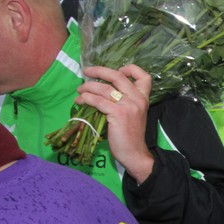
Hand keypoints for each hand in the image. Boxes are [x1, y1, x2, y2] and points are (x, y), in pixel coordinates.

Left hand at [77, 64, 153, 183]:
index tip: (117, 70)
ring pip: (104, 88)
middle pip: (118, 76)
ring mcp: (128, 106)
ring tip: (79, 90)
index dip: (130, 69)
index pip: (144, 77)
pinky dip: (86, 98)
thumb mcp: (133, 114)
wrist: (134, 153)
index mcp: (143, 98)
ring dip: (88, 87)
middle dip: (99, 70)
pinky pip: (98, 101)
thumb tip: (102, 90)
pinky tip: (80, 101)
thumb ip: (124, 101)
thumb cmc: (130, 136)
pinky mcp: (118, 114)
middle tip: (86, 71)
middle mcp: (138, 99)